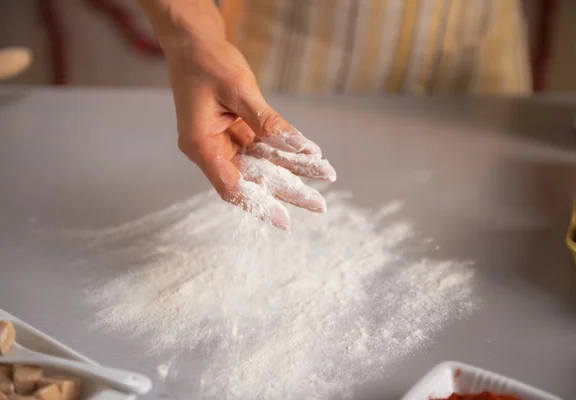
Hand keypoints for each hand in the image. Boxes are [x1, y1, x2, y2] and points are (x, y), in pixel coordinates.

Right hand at [139, 0, 335, 229]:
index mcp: (201, 145)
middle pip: (252, 179)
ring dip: (292, 172)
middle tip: (318, 205)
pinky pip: (264, 147)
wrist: (194, 41)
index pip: (231, 186)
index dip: (258, 204)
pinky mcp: (236, 131)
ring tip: (324, 178)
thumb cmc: (207, 61)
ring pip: (262, 164)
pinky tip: (310, 157)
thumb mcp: (238, 89)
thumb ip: (266, 120)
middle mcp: (212, 148)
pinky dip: (286, 151)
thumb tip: (295, 146)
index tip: (284, 220)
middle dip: (286, 192)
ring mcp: (224, 141)